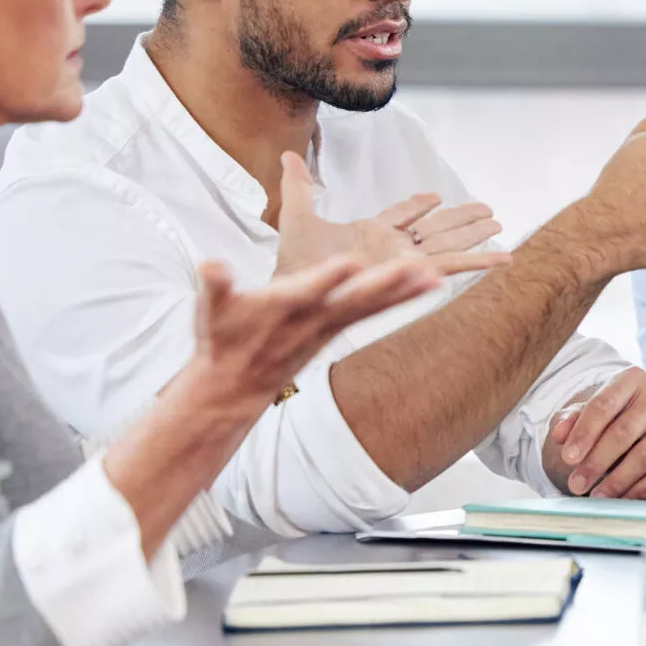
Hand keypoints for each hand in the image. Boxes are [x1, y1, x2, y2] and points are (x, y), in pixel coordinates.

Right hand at [183, 255, 443, 410]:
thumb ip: (214, 285)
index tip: (351, 262)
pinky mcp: (338, 328)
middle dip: (383, 284)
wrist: (234, 384)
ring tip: (437, 276)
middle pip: (353, 299)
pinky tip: (433, 283)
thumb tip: (208, 265)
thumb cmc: (222, 338)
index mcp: (282, 307)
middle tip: (414, 268)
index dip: (329, 278)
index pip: (309, 290)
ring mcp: (329, 325)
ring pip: (373, 305)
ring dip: (405, 292)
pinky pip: (378, 311)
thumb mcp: (211, 310)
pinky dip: (404, 297)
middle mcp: (313, 318)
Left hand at [273, 152, 510, 278]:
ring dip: (474, 233)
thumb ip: (299, 186)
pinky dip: (479, 262)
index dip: (417, 205)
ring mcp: (406, 260)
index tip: (434, 196)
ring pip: (449, 242)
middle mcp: (393, 247)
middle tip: (487, 208)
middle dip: (461, 218)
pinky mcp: (415, 271)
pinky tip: (502, 258)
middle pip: (436, 228)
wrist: (301, 286)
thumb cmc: (295, 262)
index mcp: (371, 233)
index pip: (401, 215)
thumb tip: (287, 155)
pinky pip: (453, 265)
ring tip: (499, 223)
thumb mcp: (297, 216)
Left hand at [542, 368, 645, 498]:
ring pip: (645, 454)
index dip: (584, 433)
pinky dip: (642, 489)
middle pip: (624, 431)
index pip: (604, 404)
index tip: (567, 458)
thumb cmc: (627, 421)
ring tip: (598, 497)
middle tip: (577, 484)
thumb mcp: (599, 416)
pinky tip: (625, 499)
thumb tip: (558, 434)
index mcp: (633, 380)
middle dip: (596, 462)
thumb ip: (576, 421)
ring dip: (618, 480)